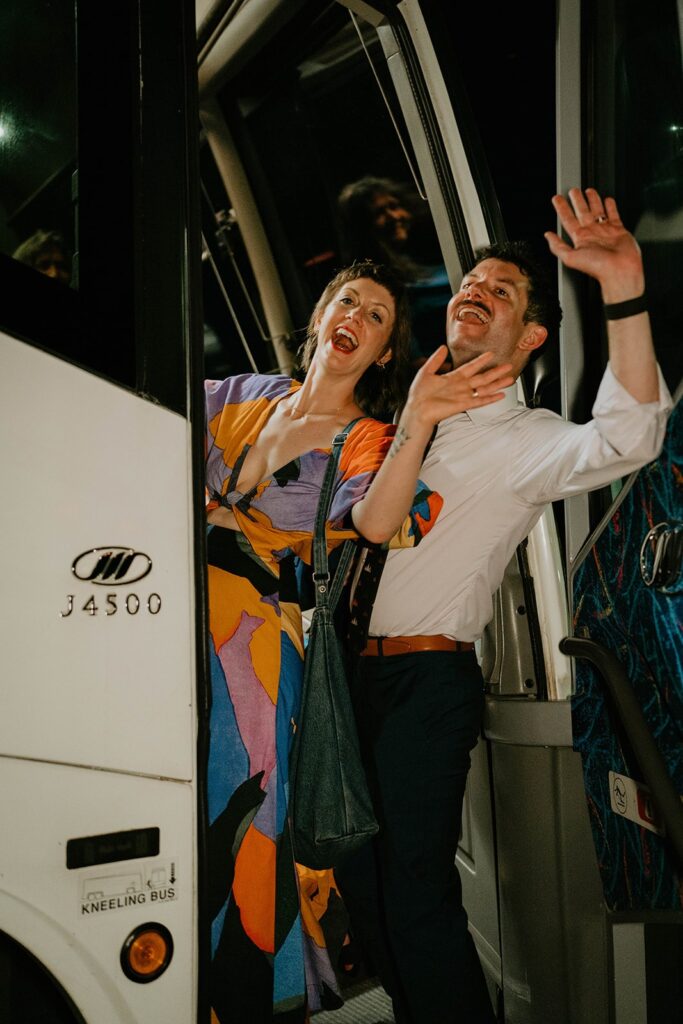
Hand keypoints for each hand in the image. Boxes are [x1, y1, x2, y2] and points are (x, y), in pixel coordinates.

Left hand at [404, 347, 513, 428]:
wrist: (417, 410)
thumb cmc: (419, 394)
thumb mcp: (425, 371)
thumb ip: (435, 360)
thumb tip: (442, 347)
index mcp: (452, 378)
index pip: (471, 367)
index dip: (481, 360)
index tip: (490, 354)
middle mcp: (460, 386)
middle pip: (482, 377)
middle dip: (496, 371)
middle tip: (508, 366)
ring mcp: (463, 395)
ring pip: (484, 388)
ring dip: (497, 383)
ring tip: (510, 379)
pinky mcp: (463, 405)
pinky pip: (479, 401)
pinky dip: (490, 398)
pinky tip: (500, 395)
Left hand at [544, 187, 643, 301]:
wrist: (620, 270)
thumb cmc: (597, 267)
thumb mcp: (570, 257)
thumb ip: (558, 246)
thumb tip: (547, 236)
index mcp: (580, 238)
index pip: (567, 219)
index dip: (562, 208)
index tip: (557, 199)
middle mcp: (591, 233)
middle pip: (582, 212)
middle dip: (577, 200)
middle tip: (573, 190)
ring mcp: (605, 231)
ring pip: (597, 210)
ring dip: (592, 200)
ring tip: (588, 190)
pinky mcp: (618, 229)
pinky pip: (613, 214)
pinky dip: (611, 206)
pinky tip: (608, 200)